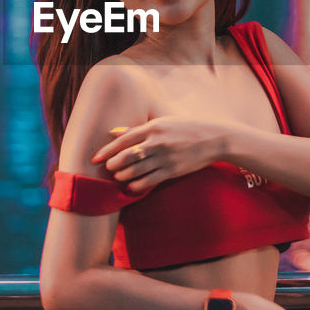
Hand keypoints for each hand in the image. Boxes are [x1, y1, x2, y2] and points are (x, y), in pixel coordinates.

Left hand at [91, 117, 235, 192]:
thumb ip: (138, 129)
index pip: (123, 140)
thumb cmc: (185, 128)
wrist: (213, 139)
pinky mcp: (172, 171)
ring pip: (135, 171)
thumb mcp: (162, 122)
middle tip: (109, 169)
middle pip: (126, 157)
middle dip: (113, 165)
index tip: (96, 158)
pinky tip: (132, 187)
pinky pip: (149, 181)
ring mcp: (164, 158)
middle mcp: (157, 142)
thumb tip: (115, 132)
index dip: (107, 151)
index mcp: (153, 128)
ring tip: (119, 177)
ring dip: (123, 176)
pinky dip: (137, 186)